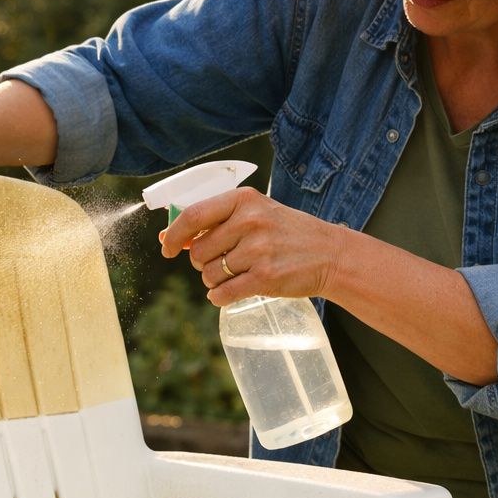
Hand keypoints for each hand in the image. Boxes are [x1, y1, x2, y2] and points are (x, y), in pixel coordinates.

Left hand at [159, 187, 348, 304]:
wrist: (330, 254)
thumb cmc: (287, 233)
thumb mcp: (256, 213)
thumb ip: (216, 222)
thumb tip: (169, 237)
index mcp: (244, 200)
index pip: (193, 216)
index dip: (174, 235)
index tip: (167, 247)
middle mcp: (250, 222)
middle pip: (198, 251)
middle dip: (202, 262)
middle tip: (223, 262)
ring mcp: (258, 250)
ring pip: (209, 274)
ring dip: (215, 281)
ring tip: (237, 274)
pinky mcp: (265, 277)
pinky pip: (223, 294)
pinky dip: (221, 297)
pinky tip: (232, 291)